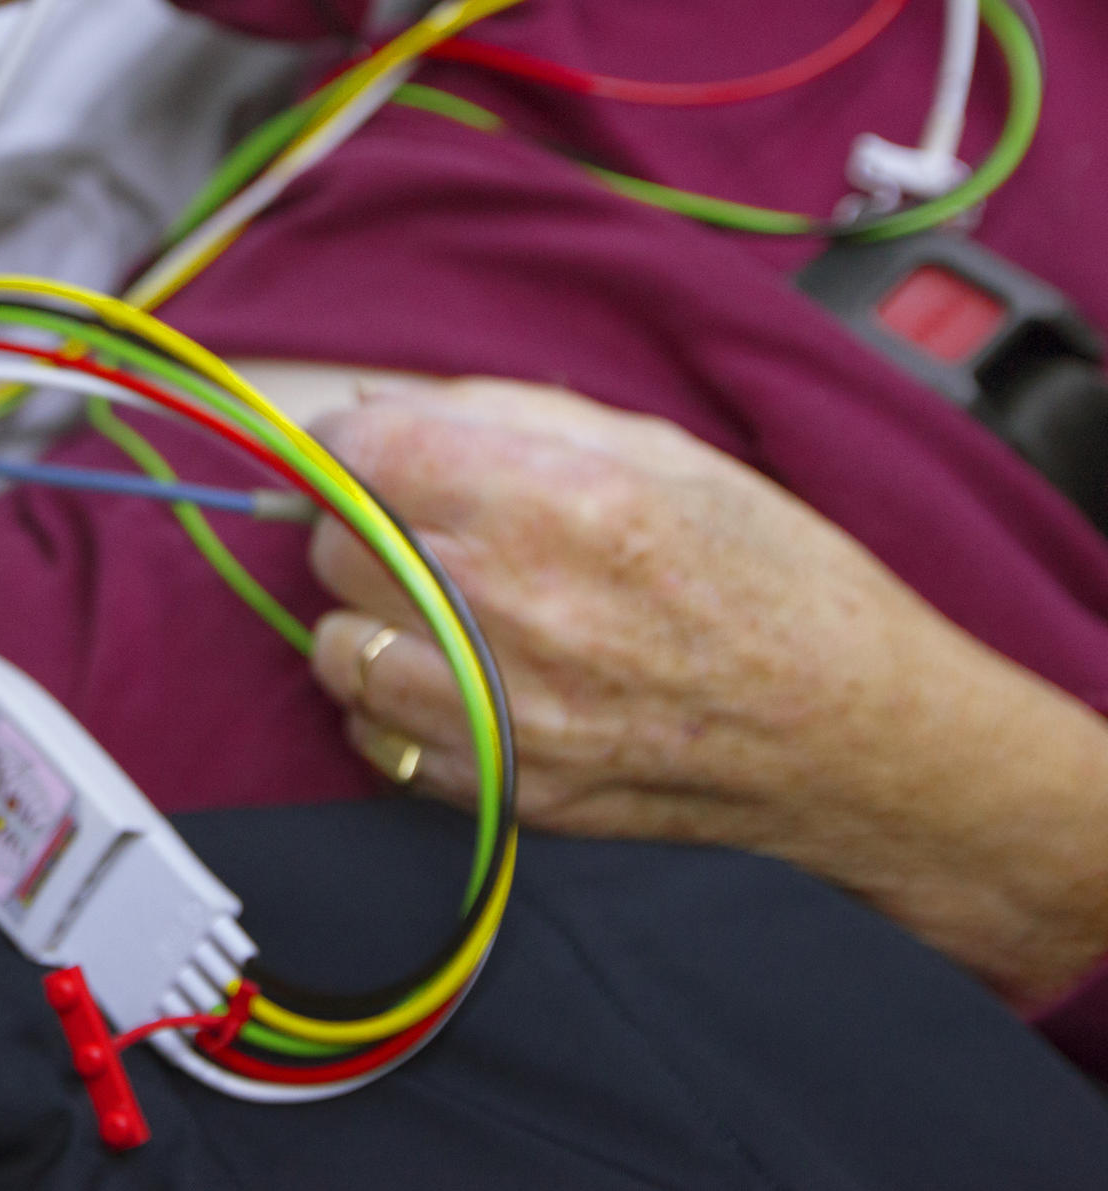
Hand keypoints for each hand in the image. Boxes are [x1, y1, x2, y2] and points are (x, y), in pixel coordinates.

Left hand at [304, 378, 1107, 1005]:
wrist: (852, 733)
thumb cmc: (770, 576)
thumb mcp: (655, 450)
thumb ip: (501, 414)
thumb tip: (376, 402)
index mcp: (550, 499)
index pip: (363, 451)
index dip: (353, 443)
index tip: (373, 451)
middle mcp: (510, 604)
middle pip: (338, 546)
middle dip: (371, 527)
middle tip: (434, 533)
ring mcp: (501, 708)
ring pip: (338, 648)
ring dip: (372, 620)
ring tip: (439, 610)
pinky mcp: (503, 788)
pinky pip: (375, 738)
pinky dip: (396, 709)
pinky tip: (459, 682)